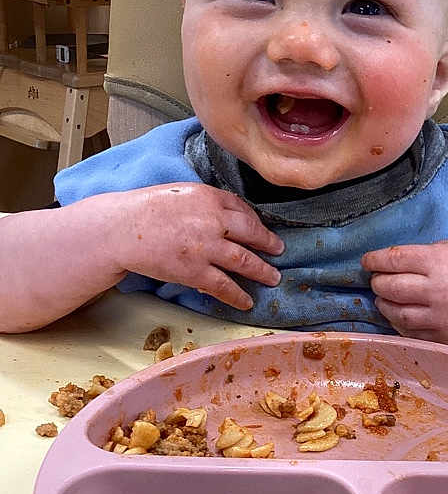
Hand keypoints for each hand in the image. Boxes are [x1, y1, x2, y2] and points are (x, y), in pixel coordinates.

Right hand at [105, 183, 283, 309]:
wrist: (121, 229)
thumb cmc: (148, 209)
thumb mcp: (183, 193)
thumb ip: (210, 202)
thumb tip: (235, 215)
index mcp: (209, 197)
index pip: (242, 209)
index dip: (256, 222)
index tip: (262, 231)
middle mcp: (212, 221)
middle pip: (250, 233)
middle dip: (268, 244)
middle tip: (280, 251)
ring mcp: (205, 248)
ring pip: (243, 261)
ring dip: (262, 271)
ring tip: (273, 278)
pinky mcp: (194, 271)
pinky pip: (223, 285)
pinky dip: (238, 294)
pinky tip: (247, 300)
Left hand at [362, 240, 447, 343]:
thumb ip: (420, 256)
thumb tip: (387, 263)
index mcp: (437, 261)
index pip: (393, 260)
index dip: (374, 260)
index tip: (367, 261)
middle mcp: (437, 289)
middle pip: (390, 287)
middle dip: (377, 282)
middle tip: (377, 279)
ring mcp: (440, 315)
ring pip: (396, 312)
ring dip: (384, 303)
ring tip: (385, 297)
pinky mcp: (444, 335)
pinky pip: (410, 332)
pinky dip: (399, 323)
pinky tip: (399, 313)